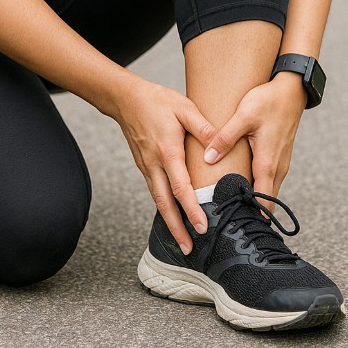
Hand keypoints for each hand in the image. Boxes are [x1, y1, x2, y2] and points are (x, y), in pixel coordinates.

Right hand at [114, 76, 215, 253]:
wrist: (126, 98)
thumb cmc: (157, 100)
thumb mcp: (185, 108)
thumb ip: (204, 128)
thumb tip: (220, 146)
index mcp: (167, 152)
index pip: (180, 188)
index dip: (191, 209)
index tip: (202, 226)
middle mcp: (154, 164)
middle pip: (165, 204)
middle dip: (176, 229)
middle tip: (189, 249)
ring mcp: (146, 166)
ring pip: (158, 200)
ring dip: (170, 222)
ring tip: (182, 241)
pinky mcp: (144, 165)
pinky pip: (155, 190)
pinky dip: (164, 206)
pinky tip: (172, 215)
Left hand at [204, 73, 307, 208]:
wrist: (291, 89)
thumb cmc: (269, 101)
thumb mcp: (243, 116)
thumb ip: (225, 138)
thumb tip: (208, 158)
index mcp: (268, 162)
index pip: (262, 201)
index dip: (250, 214)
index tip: (234, 224)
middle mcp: (278, 167)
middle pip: (265, 200)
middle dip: (250, 210)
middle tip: (228, 218)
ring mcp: (281, 162)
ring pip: (268, 189)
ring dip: (254, 199)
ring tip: (232, 204)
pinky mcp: (279, 156)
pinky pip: (270, 179)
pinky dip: (259, 186)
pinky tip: (243, 183)